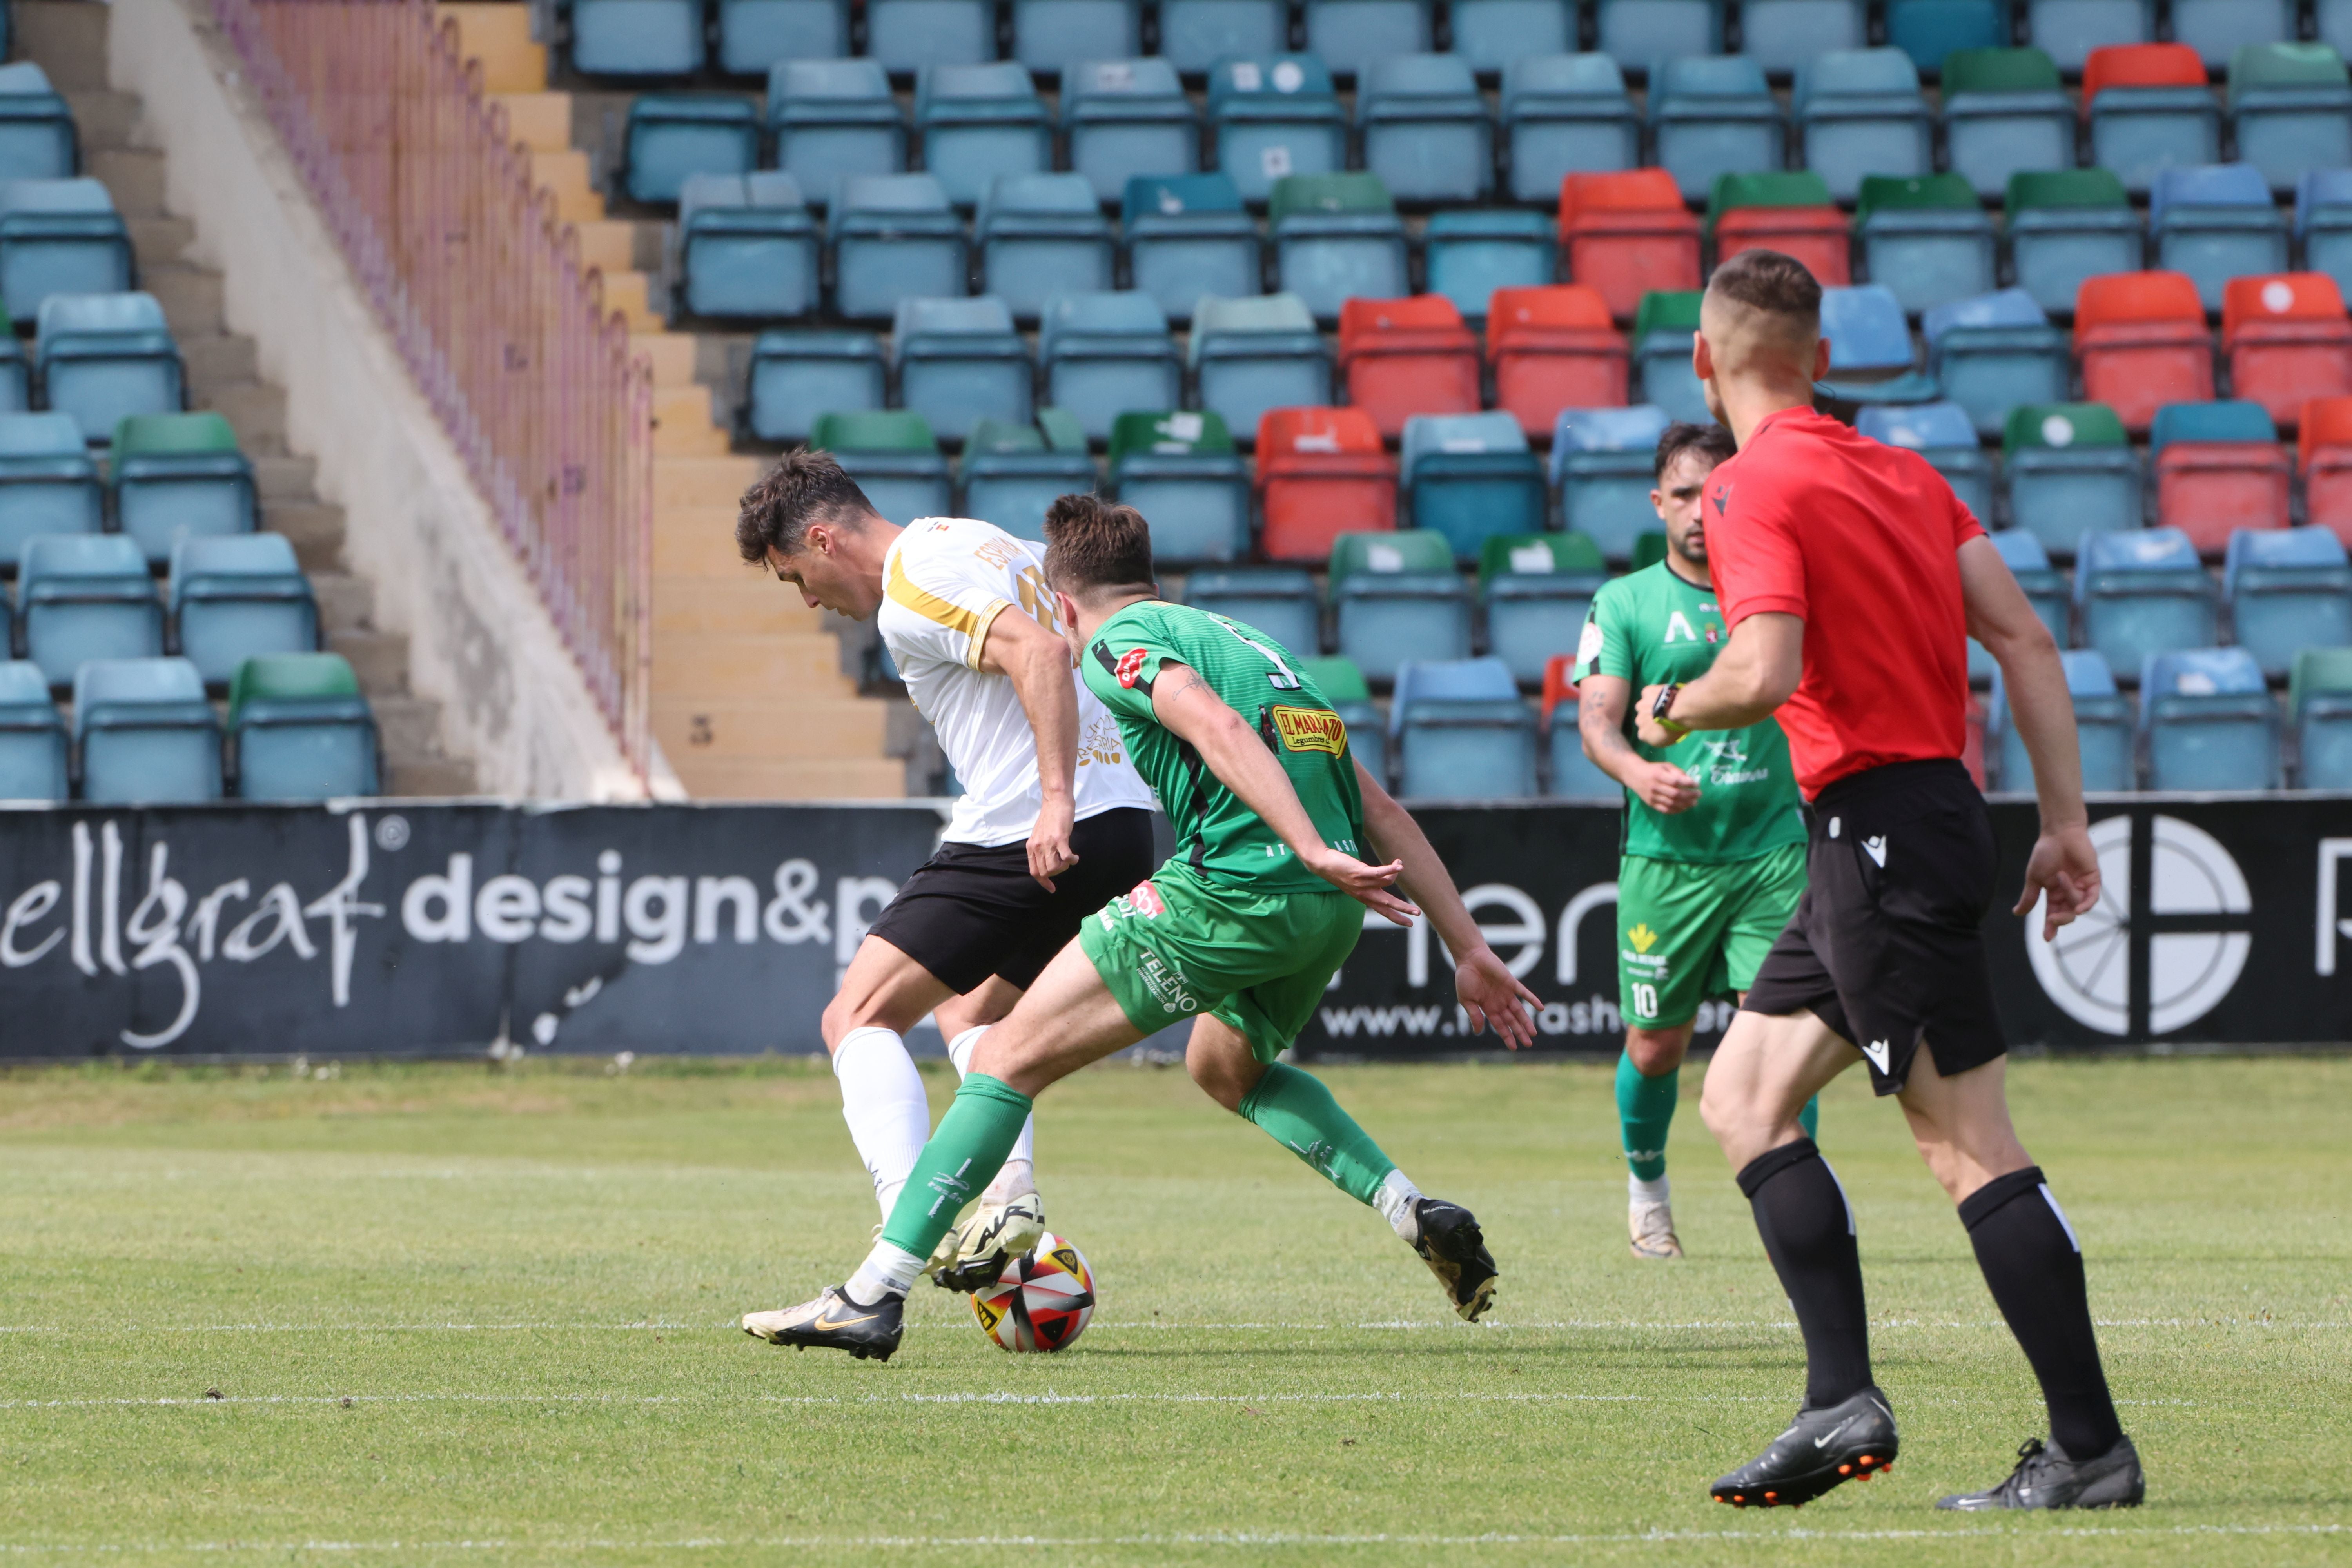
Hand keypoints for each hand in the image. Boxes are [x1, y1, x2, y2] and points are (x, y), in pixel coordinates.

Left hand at [1027, 795, 1078, 890]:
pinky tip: (1075, 857)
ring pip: (1054, 868)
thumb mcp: (1039, 835)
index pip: (1034, 871)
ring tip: (1069, 859)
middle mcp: (1037, 846)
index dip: (1043, 882)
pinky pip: (1065, 857)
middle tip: (1064, 864)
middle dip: (1057, 873)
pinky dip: (1072, 861)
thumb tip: (1046, 862)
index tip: (1052, 888)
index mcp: (1031, 846)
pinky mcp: (1060, 838)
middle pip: (1045, 872)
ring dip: (1064, 867)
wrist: (1056, 801)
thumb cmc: (1050, 817)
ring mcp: (1048, 843)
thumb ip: (1040, 848)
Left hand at [1302, 846, 1417, 926]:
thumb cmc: (1343, 872)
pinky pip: (1379, 872)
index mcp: (1365, 898)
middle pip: (1388, 904)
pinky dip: (1390, 869)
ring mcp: (1362, 884)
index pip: (1384, 911)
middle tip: (1417, 913)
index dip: (1397, 918)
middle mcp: (1365, 894)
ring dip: (1395, 873)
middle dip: (1403, 909)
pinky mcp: (1360, 873)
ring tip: (1399, 864)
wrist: (1324, 865)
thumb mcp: (1360, 881)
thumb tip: (1392, 877)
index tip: (1409, 924)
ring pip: (1387, 883)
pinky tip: (1399, 865)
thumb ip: (1375, 883)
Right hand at [1454, 945, 1541, 1049]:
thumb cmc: (1465, 978)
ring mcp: (1506, 993)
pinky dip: (1532, 1000)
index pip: (1500, 1025)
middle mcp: (1499, 1002)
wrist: (1470, 958)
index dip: (1506, 1036)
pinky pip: (1524, 993)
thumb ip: (1474, 1015)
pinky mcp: (1511, 982)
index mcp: (1488, 1008)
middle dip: (1519, 1032)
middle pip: (1512, 1021)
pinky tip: (1540, 1008)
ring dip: (1526, 1021)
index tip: (1513, 1047)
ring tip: (1533, 1033)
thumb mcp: (1466, 1000)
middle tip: (1528, 1044)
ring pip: (1519, 1011)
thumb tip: (1478, 1032)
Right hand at [1630, 760, 1699, 813]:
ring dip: (1685, 804)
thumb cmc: (1653, 769)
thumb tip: (1690, 781)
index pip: (1675, 781)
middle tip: (1698, 795)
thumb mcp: (1665, 766)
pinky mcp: (1651, 804)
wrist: (1634, 775)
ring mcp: (1652, 797)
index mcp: (1658, 775)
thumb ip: (1677, 772)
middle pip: (1675, 794)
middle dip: (1689, 795)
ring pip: (1671, 803)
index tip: (1697, 784)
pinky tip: (1684, 808)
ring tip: (1694, 803)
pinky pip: (1665, 810)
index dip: (1688, 783)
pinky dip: (1676, 810)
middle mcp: (1655, 787)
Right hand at [1634, 683, 1687, 748]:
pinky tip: (1663, 695)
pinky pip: (1648, 693)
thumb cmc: (1676, 728)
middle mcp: (1638, 721)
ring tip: (1662, 704)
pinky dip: (1654, 693)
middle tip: (1663, 714)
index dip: (1653, 728)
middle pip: (1642, 718)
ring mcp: (1640, 706)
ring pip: (1643, 706)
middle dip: (1649, 716)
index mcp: (1643, 735)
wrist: (1679, 711)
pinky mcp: (1645, 692)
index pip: (1644, 732)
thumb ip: (1658, 735)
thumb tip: (1659, 730)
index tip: (1661, 725)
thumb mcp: (1668, 739)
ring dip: (1649, 705)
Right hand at [2015, 820, 2101, 940]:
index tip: (2047, 938)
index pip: (2053, 914)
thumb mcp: (2034, 878)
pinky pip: (2092, 897)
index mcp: (2054, 893)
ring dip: (2068, 897)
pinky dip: (2086, 905)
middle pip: (2067, 915)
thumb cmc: (2045, 853)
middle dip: (2060, 920)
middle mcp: (2068, 892)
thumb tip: (2017, 913)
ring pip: (2077, 905)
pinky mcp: (2093, 879)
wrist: (2059, 834)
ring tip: (2060, 877)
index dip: (2050, 927)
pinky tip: (2079, 909)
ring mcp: (2082, 886)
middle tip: (2052, 919)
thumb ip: (2029, 897)